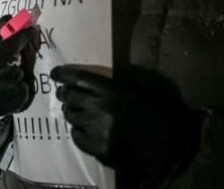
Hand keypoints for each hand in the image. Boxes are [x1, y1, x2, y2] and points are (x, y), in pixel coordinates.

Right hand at [0, 14, 39, 119]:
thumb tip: (11, 18)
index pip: (4, 50)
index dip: (20, 38)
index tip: (30, 30)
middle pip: (19, 64)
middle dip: (24, 54)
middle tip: (23, 48)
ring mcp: (3, 98)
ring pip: (25, 75)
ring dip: (23, 68)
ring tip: (13, 68)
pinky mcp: (15, 107)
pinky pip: (29, 88)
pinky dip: (25, 82)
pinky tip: (15, 82)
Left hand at [51, 65, 200, 183]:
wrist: (168, 141)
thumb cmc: (152, 110)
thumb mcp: (134, 87)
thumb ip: (110, 81)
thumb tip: (83, 77)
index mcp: (112, 90)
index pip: (78, 78)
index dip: (63, 74)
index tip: (55, 73)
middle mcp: (102, 108)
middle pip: (70, 97)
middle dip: (65, 93)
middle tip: (65, 93)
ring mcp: (99, 130)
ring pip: (71, 117)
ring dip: (72, 112)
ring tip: (77, 111)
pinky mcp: (100, 149)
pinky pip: (77, 137)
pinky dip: (78, 131)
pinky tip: (86, 129)